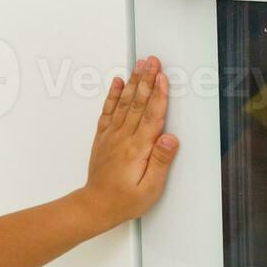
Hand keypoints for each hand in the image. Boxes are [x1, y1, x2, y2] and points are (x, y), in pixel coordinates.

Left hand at [83, 54, 178, 228]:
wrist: (95, 206)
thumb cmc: (125, 201)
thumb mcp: (151, 188)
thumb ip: (161, 161)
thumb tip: (171, 138)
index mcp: (138, 149)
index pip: (152, 116)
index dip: (159, 95)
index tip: (163, 77)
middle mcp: (124, 137)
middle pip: (138, 103)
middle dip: (147, 79)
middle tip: (153, 60)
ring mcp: (112, 135)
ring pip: (125, 102)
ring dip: (133, 82)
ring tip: (140, 64)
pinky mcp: (104, 137)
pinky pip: (108, 111)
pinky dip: (113, 95)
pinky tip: (117, 82)